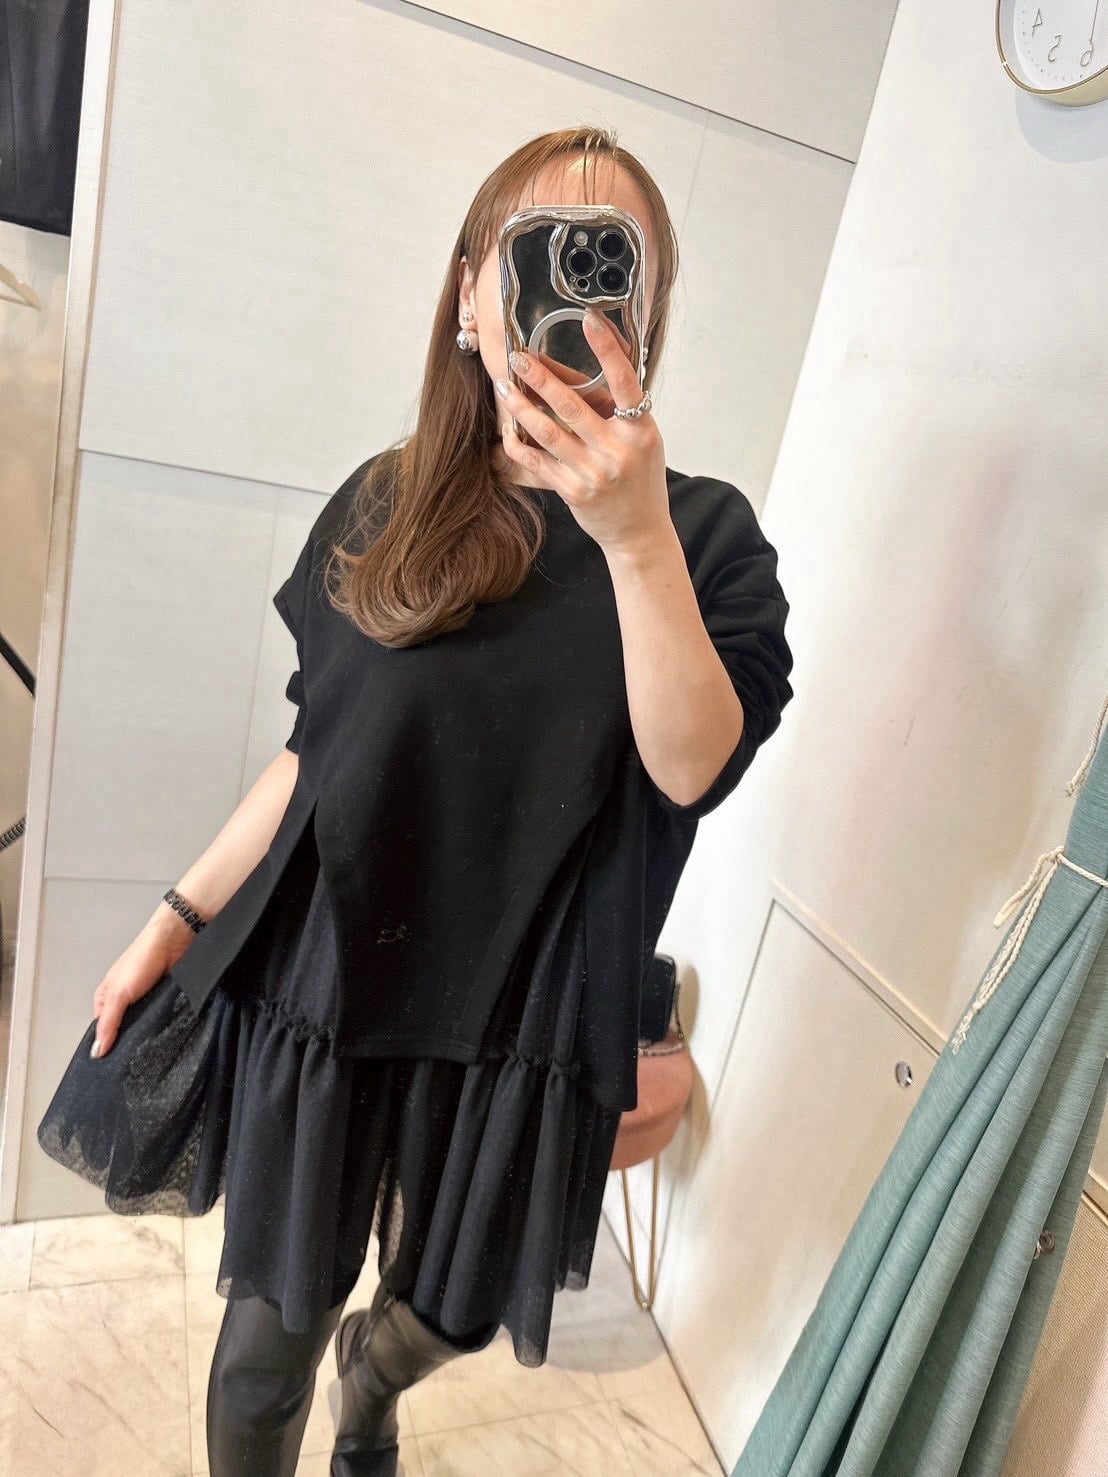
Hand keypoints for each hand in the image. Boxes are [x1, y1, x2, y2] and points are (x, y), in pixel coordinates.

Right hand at [89, 912, 190, 1056]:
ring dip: (147, 1034)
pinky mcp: (164, 1002)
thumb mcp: (118, 994)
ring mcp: (146, 1002)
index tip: (111, 1064)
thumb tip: (97, 1051)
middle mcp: (125, 1002)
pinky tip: (165, 1034)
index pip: (102, 1031)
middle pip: (123, 1031)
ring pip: (144, 1028)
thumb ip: (108, 1023)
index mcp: (106, 999)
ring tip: (150, 1048)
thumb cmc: (142, 958)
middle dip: (128, 1042)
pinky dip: (162, 1026)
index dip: (106, 1047)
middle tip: (134, 1059)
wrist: (174, 941)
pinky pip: (161, 1021)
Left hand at [494, 308, 670, 557]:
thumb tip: (566, 374)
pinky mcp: (573, 491)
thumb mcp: (640, 439)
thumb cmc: (639, 478)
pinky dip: (519, 444)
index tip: (590, 319)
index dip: (608, 350)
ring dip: (521, 407)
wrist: (639, 531)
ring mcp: (594, 472)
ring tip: (504, 387)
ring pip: (548, 432)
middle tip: (518, 357)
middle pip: (573, 405)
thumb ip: (613, 410)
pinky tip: (506, 429)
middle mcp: (618, 450)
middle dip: (541, 378)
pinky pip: (538, 462)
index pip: (625, 383)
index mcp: (641, 430)